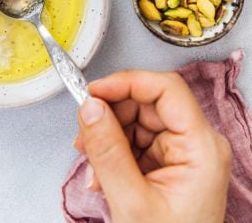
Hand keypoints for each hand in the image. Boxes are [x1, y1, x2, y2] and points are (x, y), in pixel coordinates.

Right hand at [75, 71, 230, 222]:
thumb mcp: (131, 202)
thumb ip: (107, 150)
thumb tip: (90, 108)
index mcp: (201, 147)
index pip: (166, 89)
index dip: (127, 83)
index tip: (94, 91)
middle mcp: (197, 145)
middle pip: (147, 104)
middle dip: (111, 115)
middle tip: (84, 130)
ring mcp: (184, 155)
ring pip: (137, 122)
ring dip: (107, 137)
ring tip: (91, 164)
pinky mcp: (169, 166)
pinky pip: (136, 142)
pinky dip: (113, 153)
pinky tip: (101, 175)